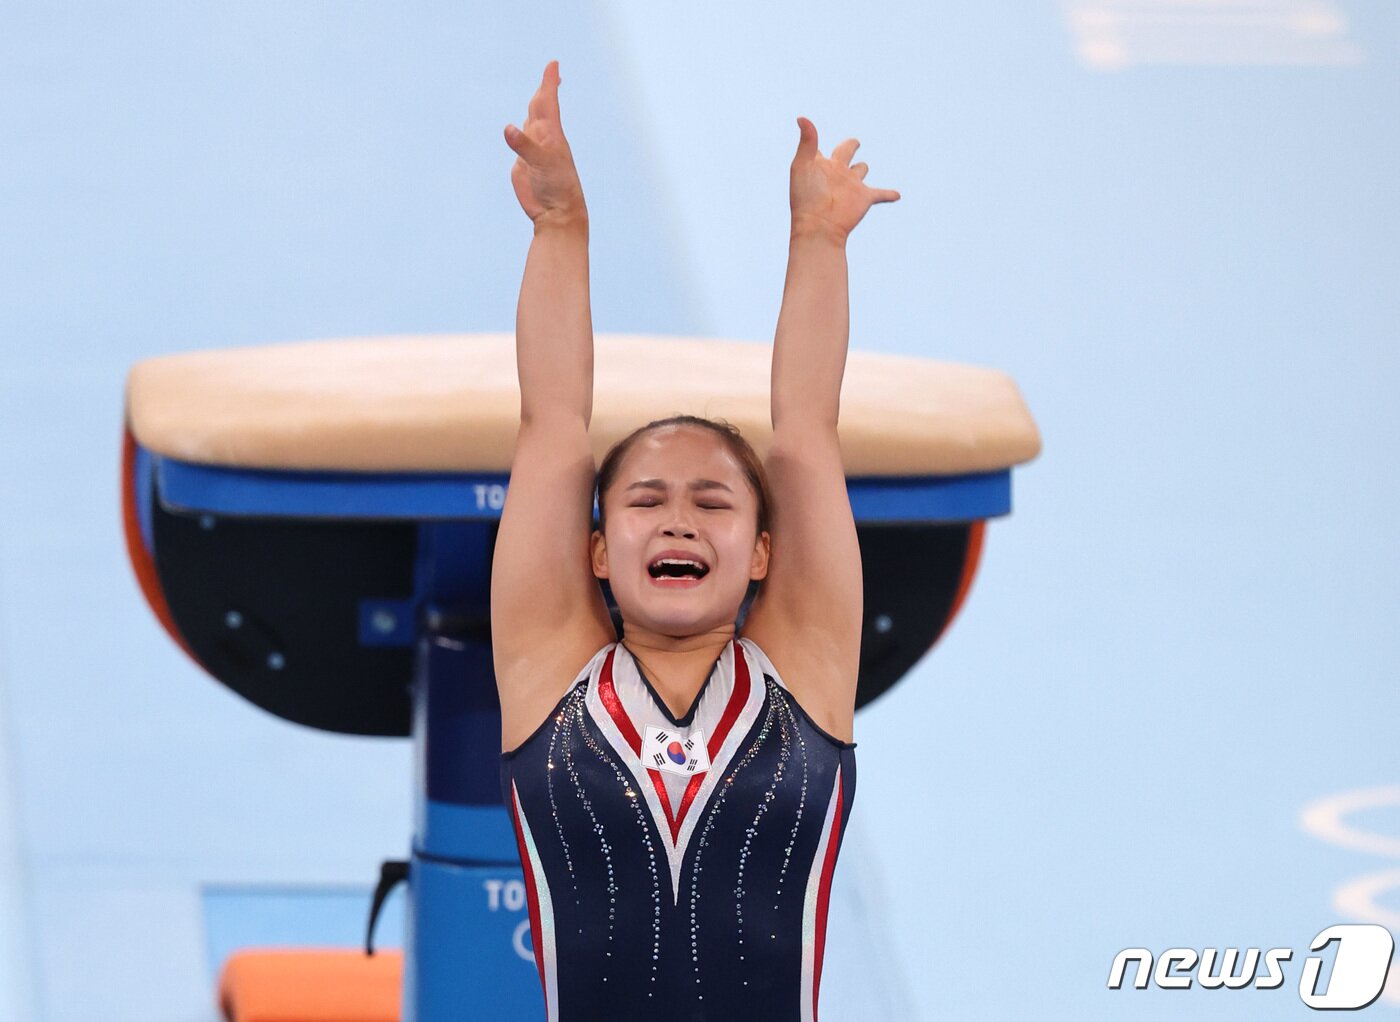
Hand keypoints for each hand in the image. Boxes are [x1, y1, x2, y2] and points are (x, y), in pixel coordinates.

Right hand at [504, 61, 586, 228]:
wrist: (557, 214)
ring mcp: (533, 151)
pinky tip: (521, 129)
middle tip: (553, 70)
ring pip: (532, 123)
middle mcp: (543, 139)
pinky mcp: (523, 165)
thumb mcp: (542, 163)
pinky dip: (519, 132)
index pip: (549, 102)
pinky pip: (520, 143)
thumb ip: (524, 145)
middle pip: (541, 108)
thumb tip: (507, 128)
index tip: (554, 64)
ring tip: (541, 94)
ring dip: (536, 108)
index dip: (550, 82)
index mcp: (551, 134)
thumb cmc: (558, 187)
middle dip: (545, 89)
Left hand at [789, 117, 899, 242]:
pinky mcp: (864, 198)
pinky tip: (897, 195)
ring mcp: (851, 185)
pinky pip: (881, 194)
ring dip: (862, 169)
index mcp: (821, 164)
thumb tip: (801, 117)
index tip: (810, 136)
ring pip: (861, 170)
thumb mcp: (803, 165)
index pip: (819, 150)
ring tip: (862, 169)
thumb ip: (807, 141)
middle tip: (854, 143)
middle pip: (846, 152)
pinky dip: (889, 194)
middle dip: (850, 146)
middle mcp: (837, 172)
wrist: (819, 226)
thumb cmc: (806, 197)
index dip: (814, 145)